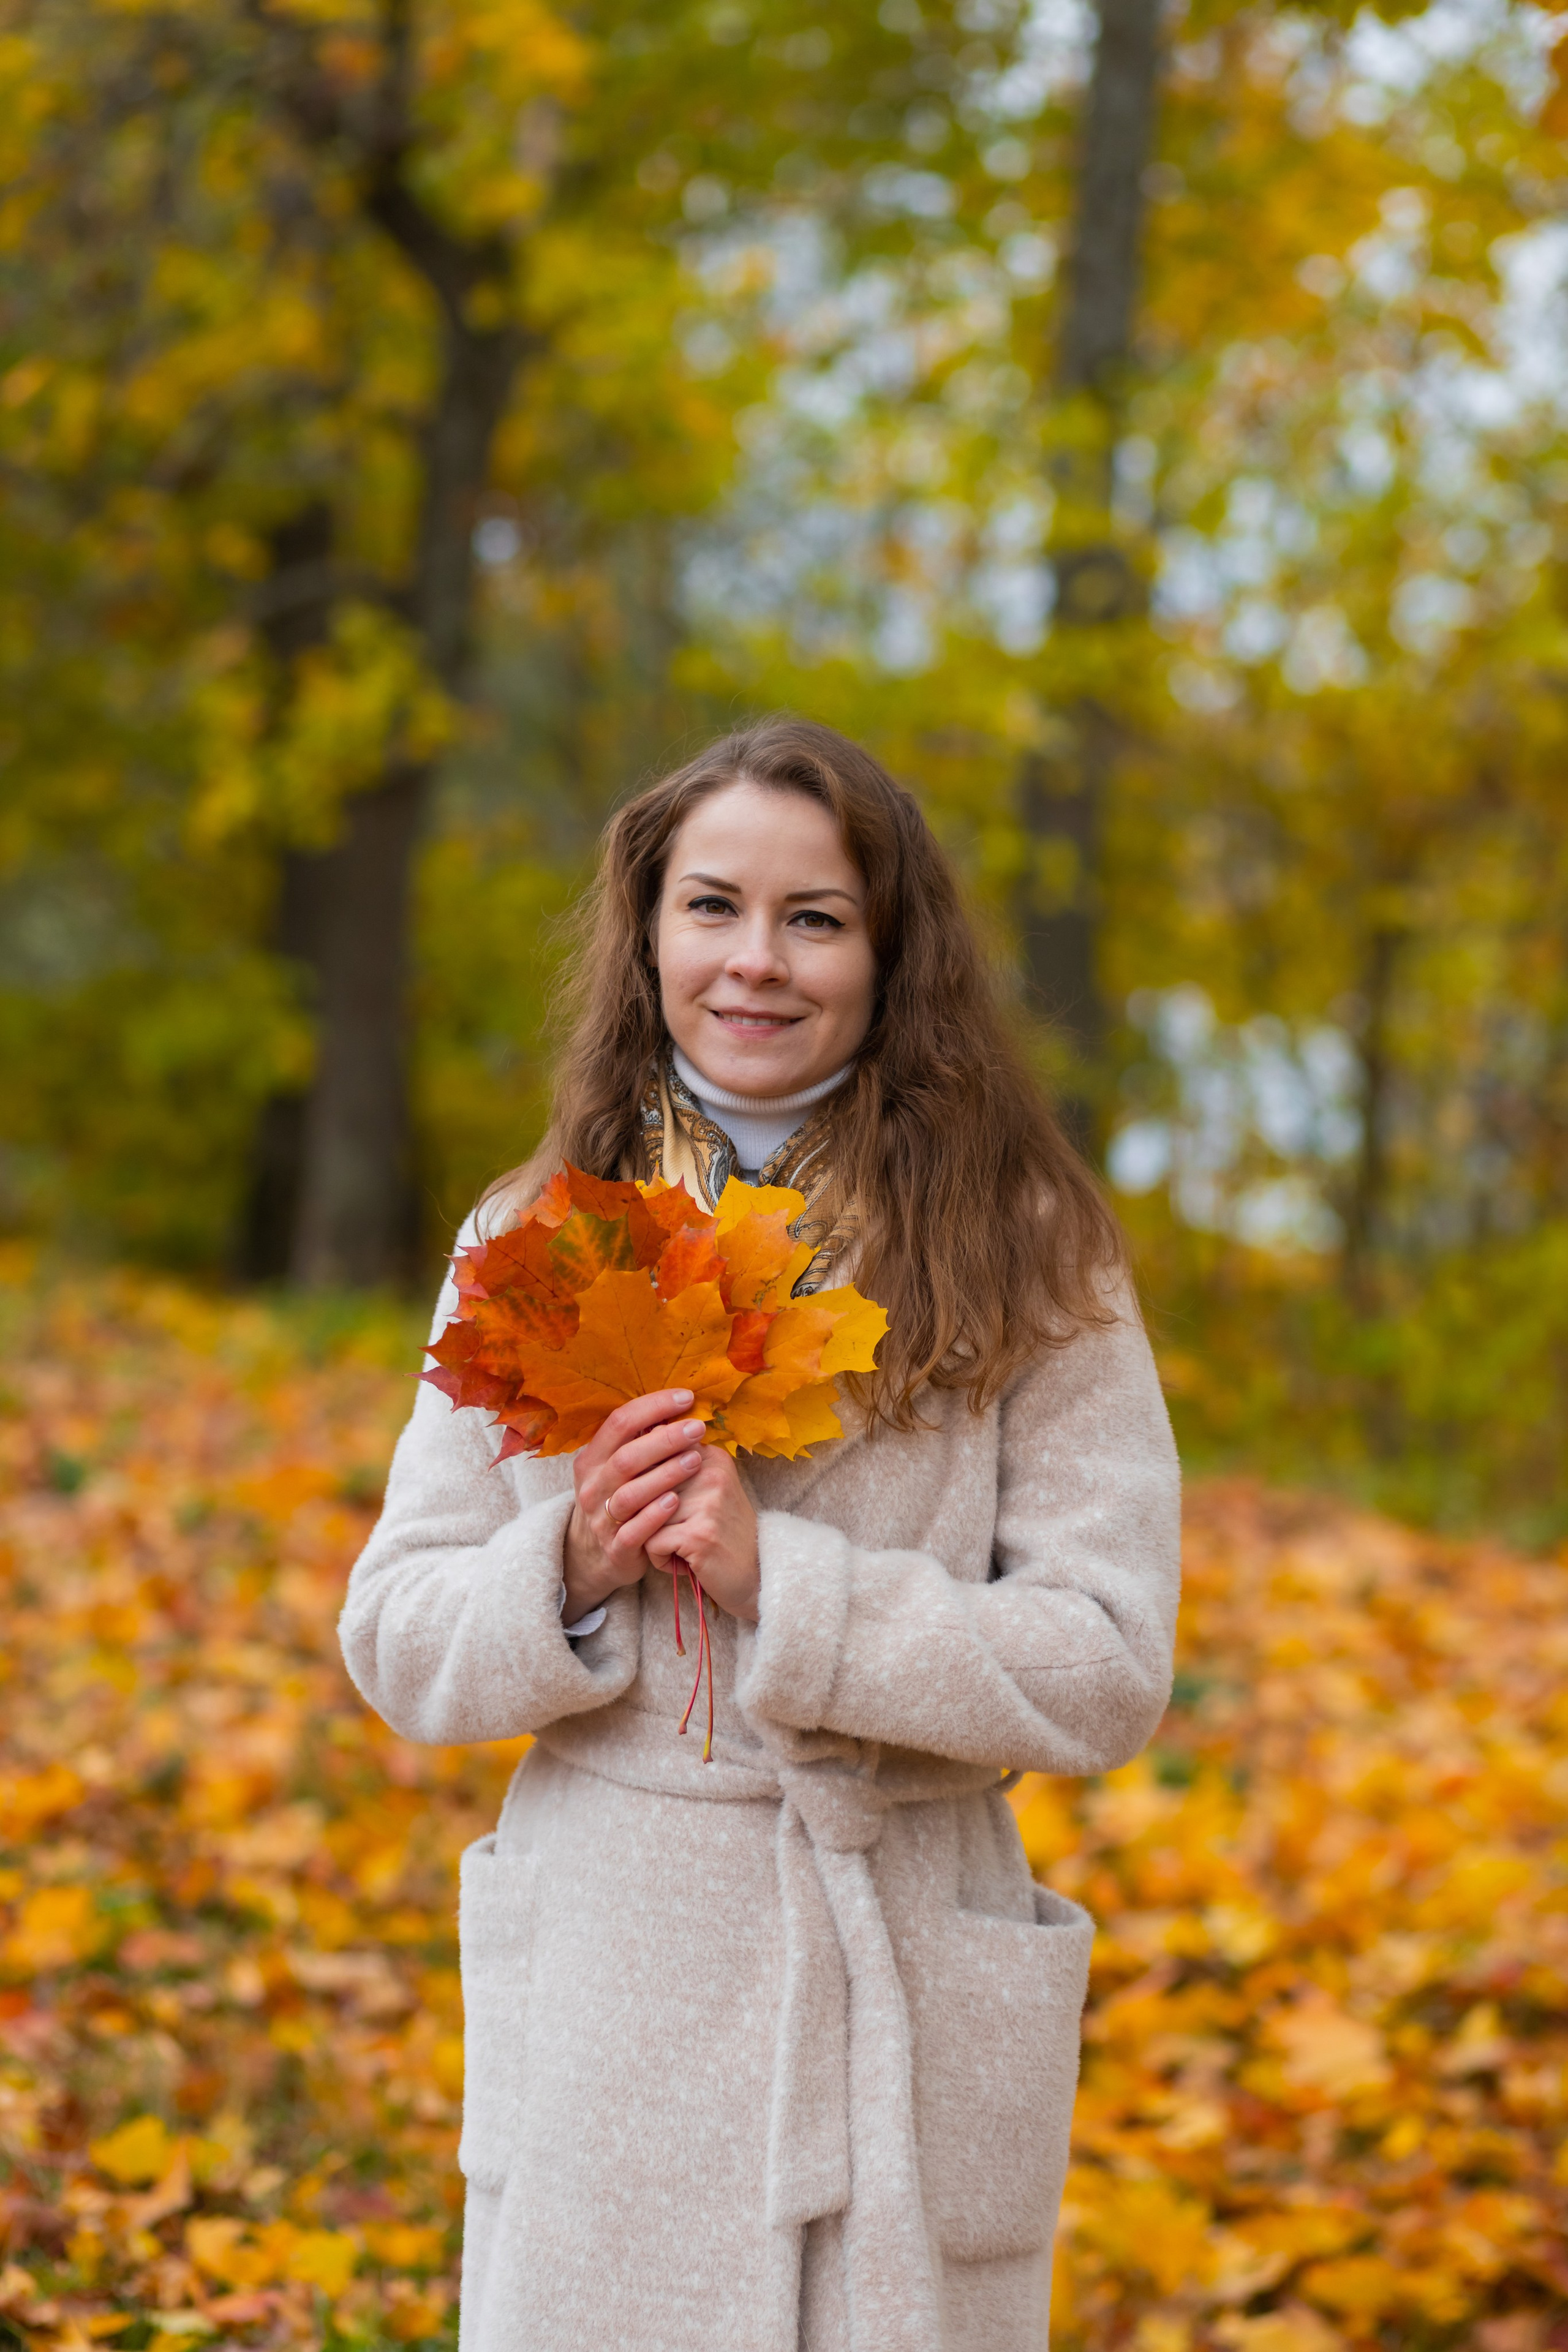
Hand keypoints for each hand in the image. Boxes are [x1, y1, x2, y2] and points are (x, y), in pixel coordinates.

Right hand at [562, 1391, 708, 1622]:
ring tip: (695, 1461)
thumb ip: (640, 1441)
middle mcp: (592, 1487)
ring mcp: (601, 1519)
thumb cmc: (620, 1498)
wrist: (598, 1554)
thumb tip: (680, 1402)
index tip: (687, 1398)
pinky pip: (633, 1531)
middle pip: (626, 1458)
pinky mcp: (615, 1548)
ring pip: (630, 1494)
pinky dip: (654, 1515)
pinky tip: (676, 1501)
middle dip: (664, 1440)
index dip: (653, 1406)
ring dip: (664, 1475)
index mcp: (592, 1459)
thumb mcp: (617, 1469)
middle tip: (697, 1429)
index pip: (619, 1422)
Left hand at [645, 1444, 759, 1622]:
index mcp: (712, 1456)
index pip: (656, 1454)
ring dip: (655, 1537)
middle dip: (651, 1513)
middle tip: (680, 1530)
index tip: (678, 1505)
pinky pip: (651, 1542)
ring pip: (644, 1515)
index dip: (653, 1485)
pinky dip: (660, 1558)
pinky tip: (684, 1561)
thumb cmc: (722, 1533)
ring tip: (683, 1546)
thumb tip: (627, 1453)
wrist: (757, 1575)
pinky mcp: (699, 1534)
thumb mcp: (705, 1492)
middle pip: (645, 1485)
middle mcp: (711, 1472)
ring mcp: (707, 1502)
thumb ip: (673, 1469)